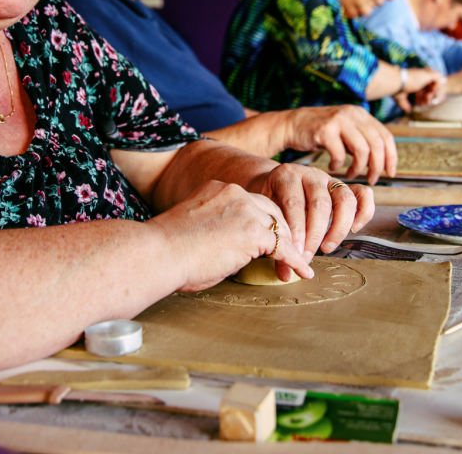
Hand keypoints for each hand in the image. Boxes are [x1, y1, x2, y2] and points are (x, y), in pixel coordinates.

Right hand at [147, 180, 313, 291]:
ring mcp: (246, 210)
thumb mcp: (197, 227)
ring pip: (279, 227)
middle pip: (271, 210)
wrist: (159, 253)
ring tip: (299, 262)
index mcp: (218, 189)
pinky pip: (283, 247)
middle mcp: (235, 194)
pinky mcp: (254, 232)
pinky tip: (302, 271)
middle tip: (289, 249)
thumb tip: (232, 250)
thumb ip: (218, 229)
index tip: (265, 236)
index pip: (250, 203)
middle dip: (282, 230)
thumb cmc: (167, 250)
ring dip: (290, 246)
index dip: (260, 221)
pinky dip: (295, 260)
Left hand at [247, 163, 374, 278]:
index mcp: (287, 176)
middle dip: (314, 235)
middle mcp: (311, 174)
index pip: (294, 204)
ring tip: (327, 249)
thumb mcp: (269, 215)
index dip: (296, 231)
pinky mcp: (346, 187)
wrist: (274, 182)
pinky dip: (364, 212)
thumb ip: (277, 241)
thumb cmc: (270, 201)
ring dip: (338, 229)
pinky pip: (364, 194)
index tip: (295, 254)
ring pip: (344, 199)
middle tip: (308, 257)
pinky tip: (354, 230)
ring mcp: (331, 179)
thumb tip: (287, 275)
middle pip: (320, 204)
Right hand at [283, 106, 396, 184]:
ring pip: (362, 150)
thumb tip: (383, 162)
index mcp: (361, 114)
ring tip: (351, 174)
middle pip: (377, 144)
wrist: (292, 125)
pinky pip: (340, 154)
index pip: (386, 136)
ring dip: (358, 168)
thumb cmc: (322, 133)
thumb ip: (363, 141)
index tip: (390, 174)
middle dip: (377, 167)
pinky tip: (332, 166)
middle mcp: (353, 114)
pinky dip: (338, 165)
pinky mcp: (324, 130)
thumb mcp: (347, 131)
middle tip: (371, 179)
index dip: (391, 157)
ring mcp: (339, 120)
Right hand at [395, 67, 445, 112]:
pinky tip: (433, 96)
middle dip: (430, 96)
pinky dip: (439, 90)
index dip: (423, 96)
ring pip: (438, 82)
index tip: (420, 104)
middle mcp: (421, 75)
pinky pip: (441, 81)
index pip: (423, 87)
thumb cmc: (396, 88)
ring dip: (435, 93)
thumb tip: (408, 111)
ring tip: (430, 101)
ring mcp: (426, 73)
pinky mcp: (430, 74)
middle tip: (427, 104)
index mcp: (414, 79)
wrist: (396, 82)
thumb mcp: (400, 98)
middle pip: (431, 85)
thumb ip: (405, 104)